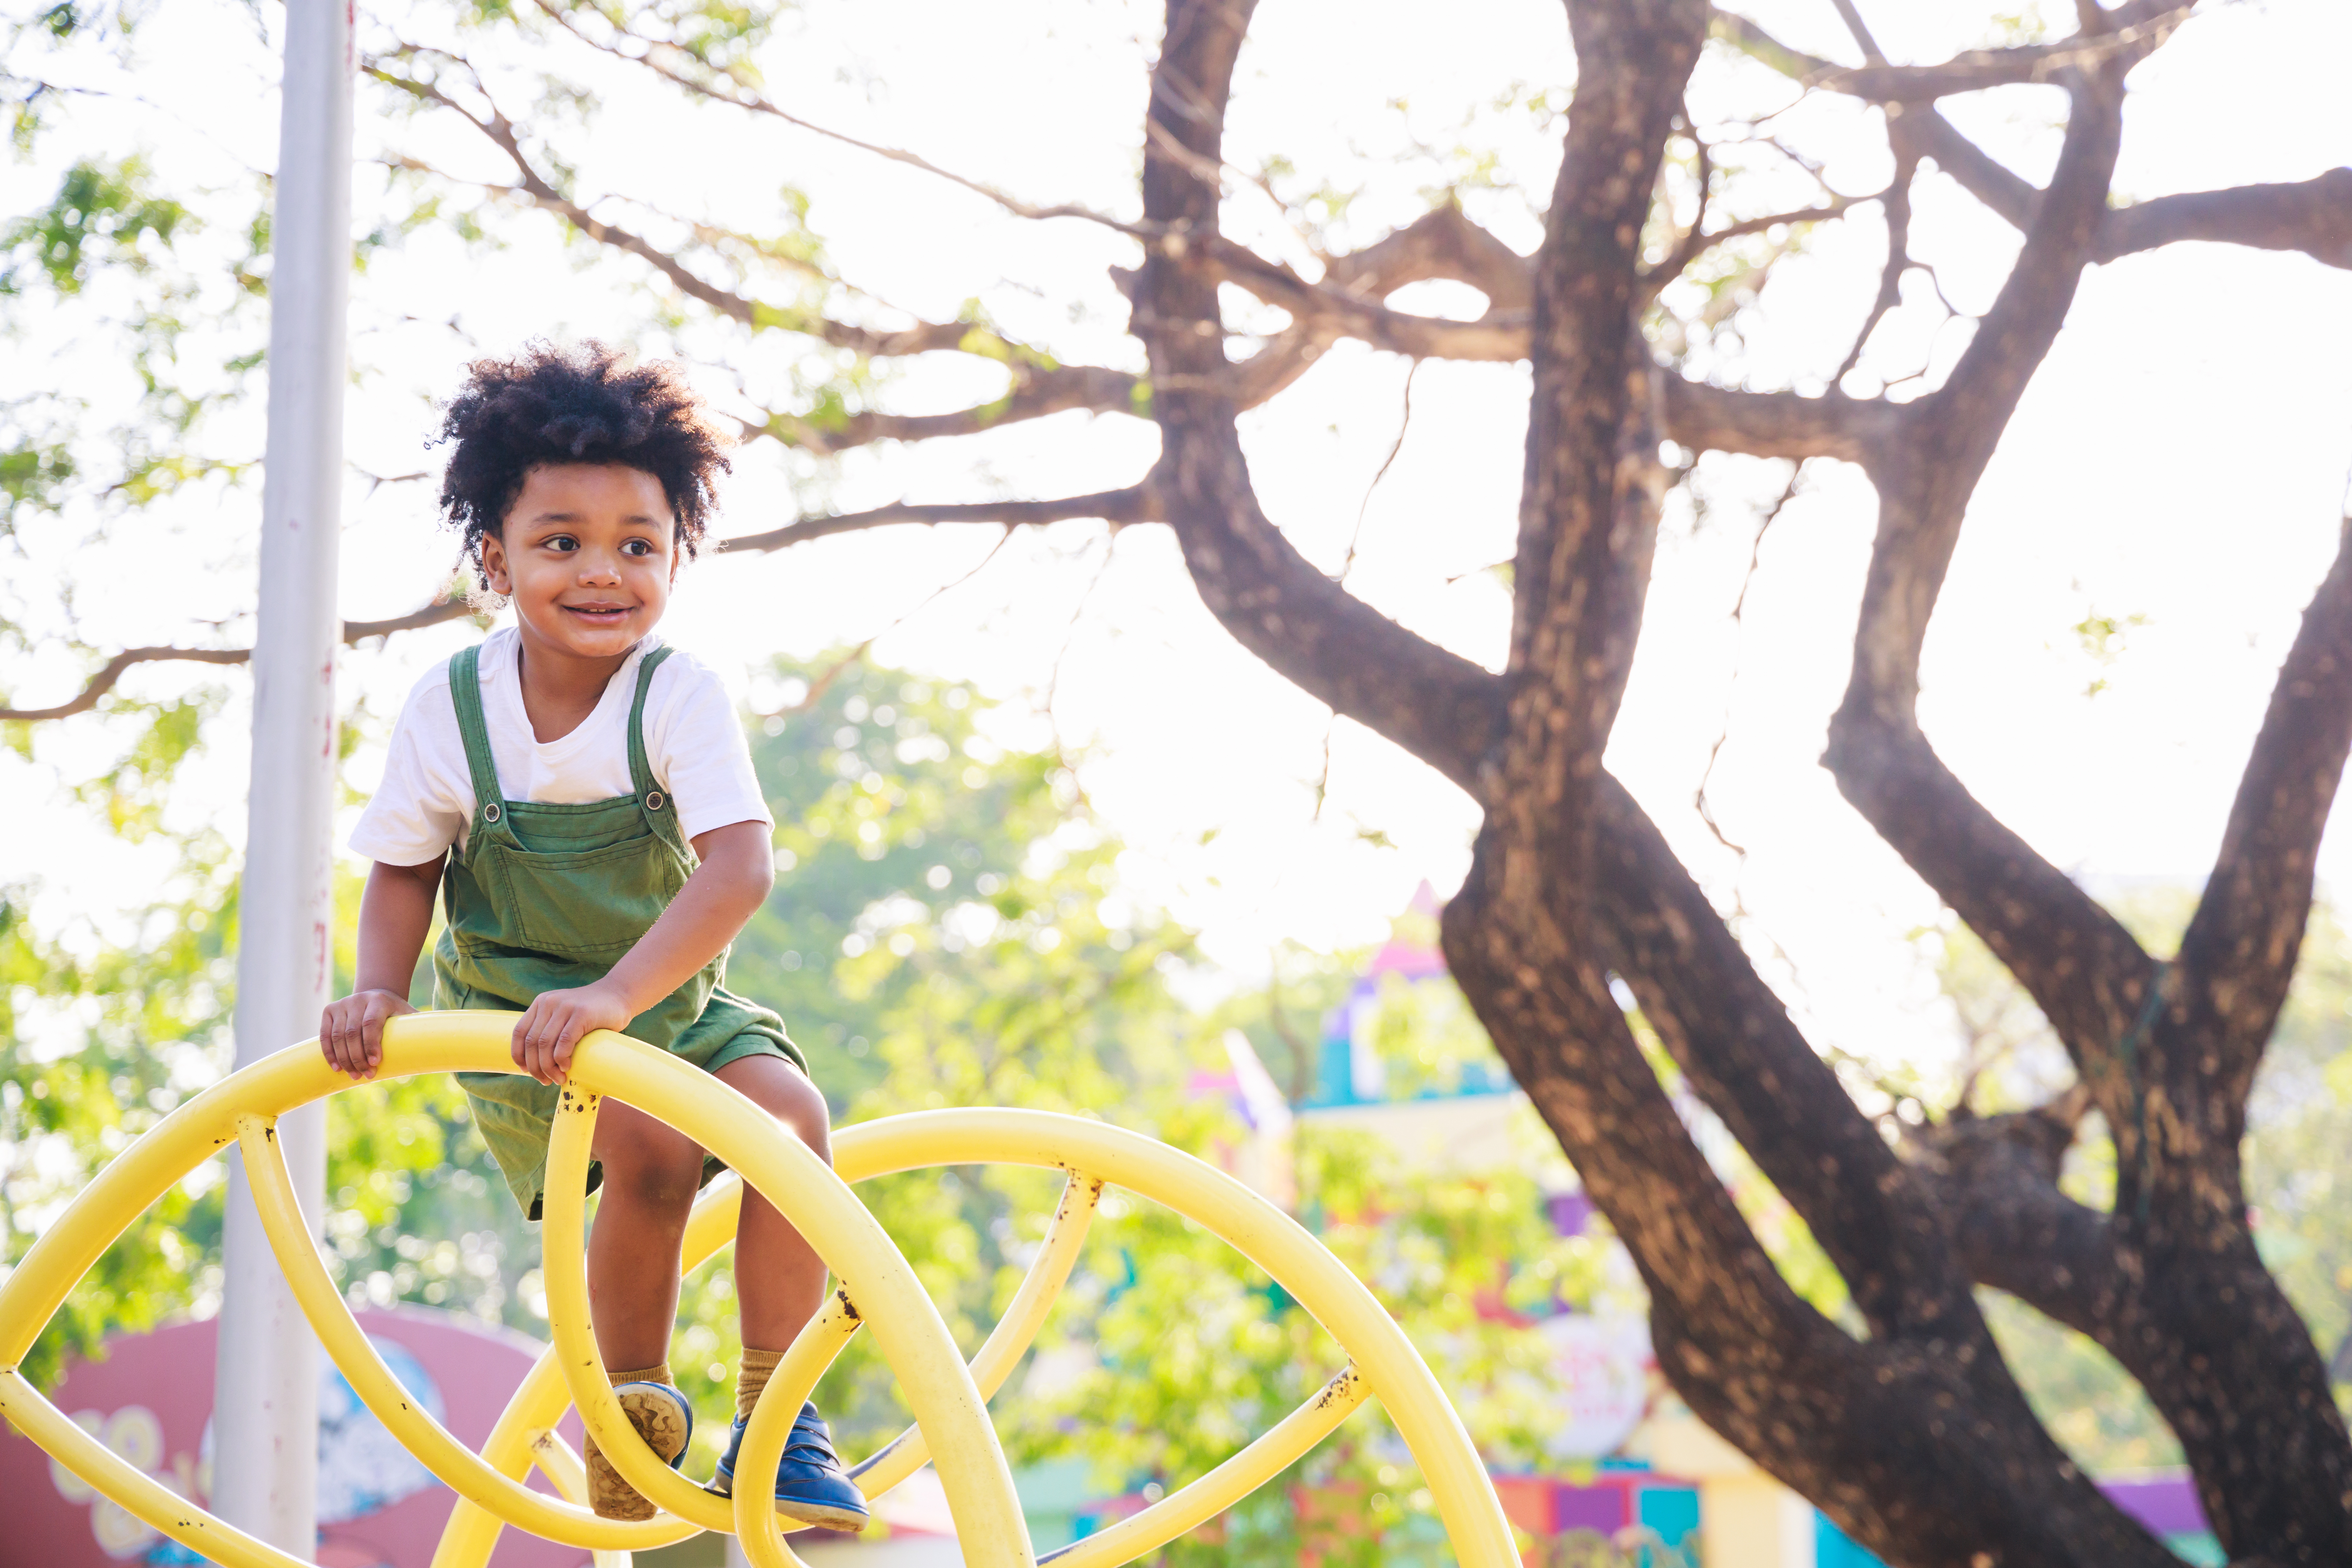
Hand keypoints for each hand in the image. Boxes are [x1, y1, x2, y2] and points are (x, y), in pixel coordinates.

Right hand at [320, 989, 415, 1081]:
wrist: (376, 996)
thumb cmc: (396, 1013)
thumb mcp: (409, 1016)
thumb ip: (420, 1029)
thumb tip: (437, 1050)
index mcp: (379, 1000)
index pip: (371, 1024)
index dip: (372, 1045)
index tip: (376, 1064)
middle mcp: (358, 1000)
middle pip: (352, 1033)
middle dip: (358, 1058)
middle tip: (365, 1075)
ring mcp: (342, 1004)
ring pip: (337, 1036)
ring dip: (344, 1059)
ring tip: (353, 1075)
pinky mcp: (329, 1010)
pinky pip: (325, 1035)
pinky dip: (329, 1053)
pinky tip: (337, 1067)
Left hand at [511, 981, 634, 1084]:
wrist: (619, 995)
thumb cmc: (592, 1012)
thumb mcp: (564, 1014)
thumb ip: (550, 1028)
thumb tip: (535, 1061)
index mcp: (541, 1003)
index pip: (519, 1032)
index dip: (519, 1055)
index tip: (525, 1071)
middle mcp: (549, 1002)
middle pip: (532, 1042)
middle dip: (535, 1067)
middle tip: (546, 1081)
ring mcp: (565, 1006)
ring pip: (546, 1044)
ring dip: (548, 1067)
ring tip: (558, 1079)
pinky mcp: (582, 1013)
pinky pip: (564, 1041)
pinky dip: (562, 1058)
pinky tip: (567, 1067)